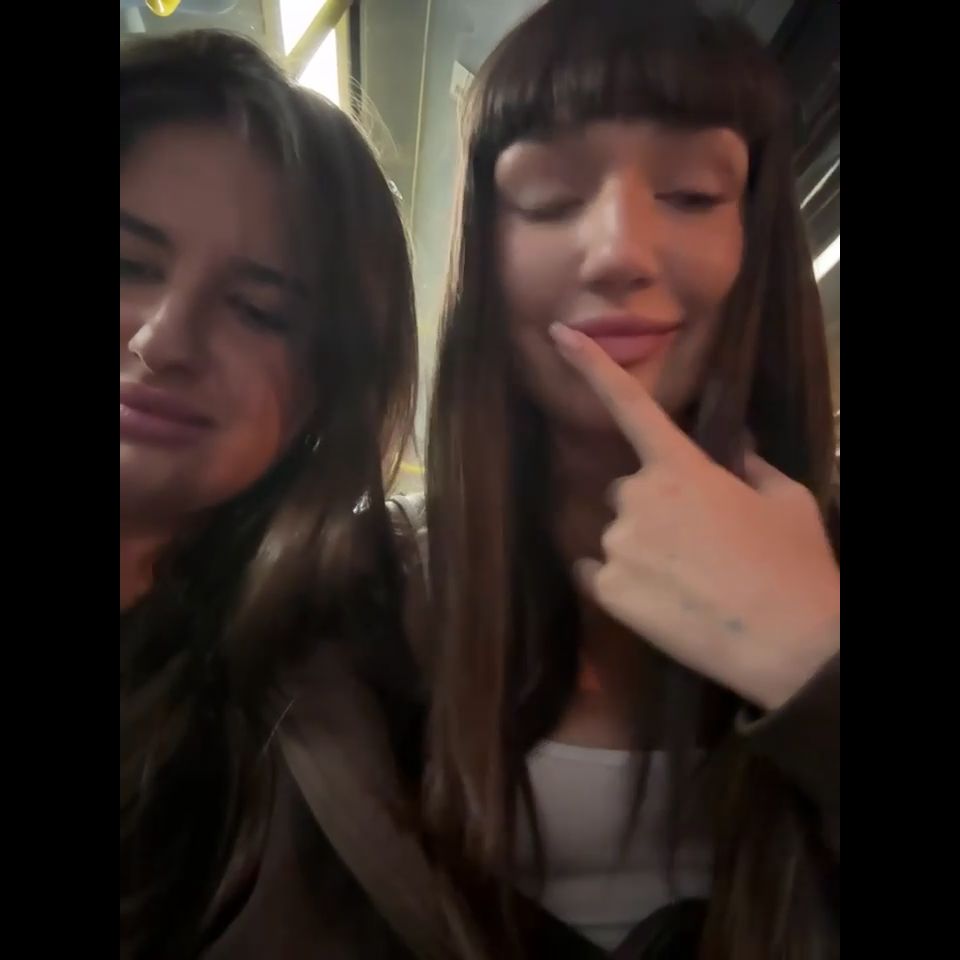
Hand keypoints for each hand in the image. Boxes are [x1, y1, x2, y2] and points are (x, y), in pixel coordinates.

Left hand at [550, 323, 839, 710]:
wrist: (791, 645)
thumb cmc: (796, 565)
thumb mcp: (787, 501)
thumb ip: (752, 466)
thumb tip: (739, 446)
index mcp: (681, 468)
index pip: (629, 406)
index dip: (591, 366)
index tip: (558, 334)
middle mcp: (636, 499)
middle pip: (625, 491)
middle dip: (652, 508)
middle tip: (697, 544)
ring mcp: (617, 546)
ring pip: (616, 535)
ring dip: (640, 549)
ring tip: (689, 581)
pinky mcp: (607, 592)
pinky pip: (596, 574)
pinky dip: (620, 583)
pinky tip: (661, 601)